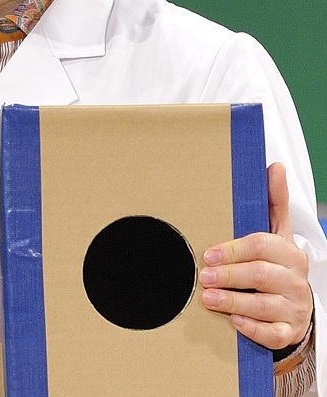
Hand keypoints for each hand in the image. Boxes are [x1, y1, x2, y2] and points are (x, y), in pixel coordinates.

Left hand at [199, 162, 312, 349]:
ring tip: (208, 297)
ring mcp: (295, 307)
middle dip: (228, 274)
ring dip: (232, 300)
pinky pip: (272, 333)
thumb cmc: (277, 264)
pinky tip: (234, 320)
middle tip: (204, 275)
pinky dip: (252, 327)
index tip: (209, 253)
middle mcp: (296, 280)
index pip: (261, 245)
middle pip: (260, 274)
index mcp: (290, 252)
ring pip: (263, 304)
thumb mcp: (277, 232)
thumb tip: (276, 167)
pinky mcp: (290, 331)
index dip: (232, 249)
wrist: (294, 306)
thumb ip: (274, 202)